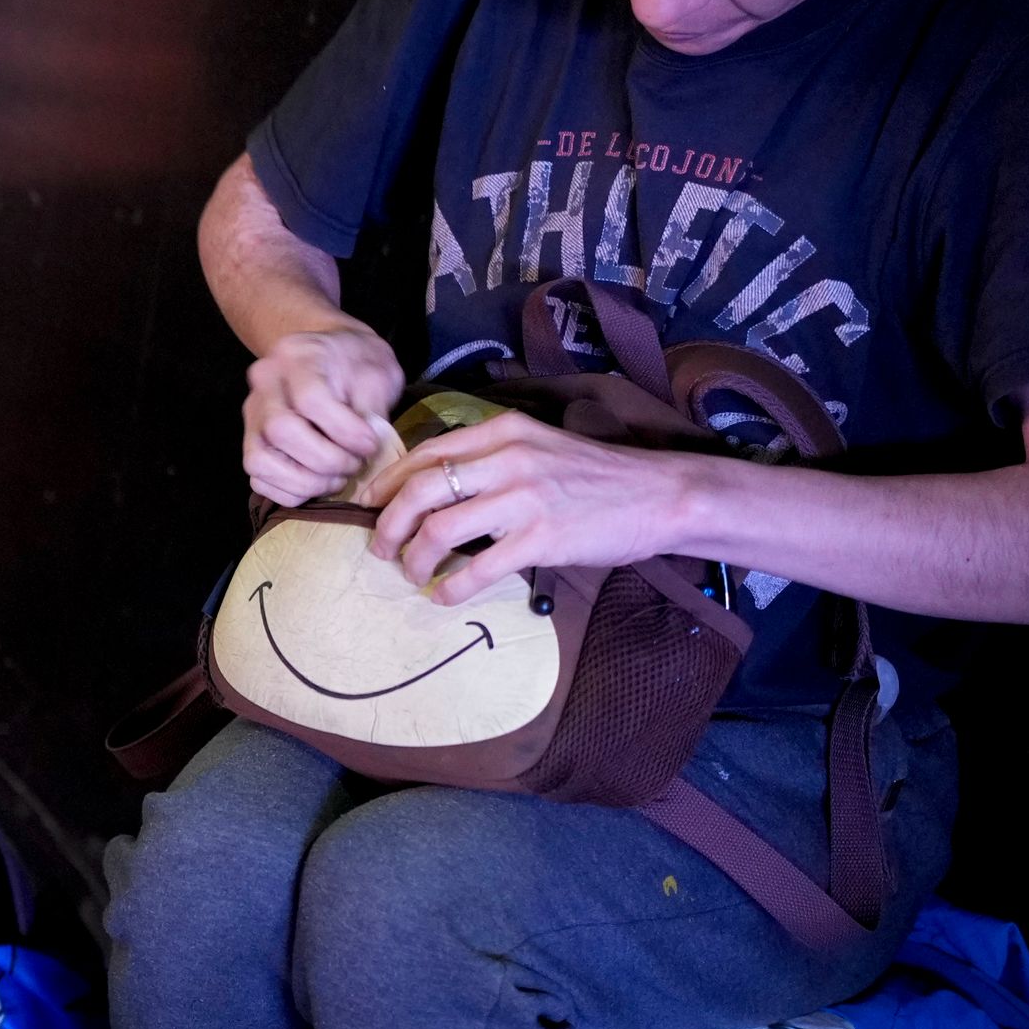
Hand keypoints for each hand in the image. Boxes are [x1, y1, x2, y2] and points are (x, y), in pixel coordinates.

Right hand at [239, 322, 401, 505]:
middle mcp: (265, 382)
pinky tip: (319, 483)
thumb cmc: (357, 365)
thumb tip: (365, 451)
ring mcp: (251, 414)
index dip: (344, 431)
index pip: (310, 400)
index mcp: (298, 355)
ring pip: (260, 460)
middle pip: (280, 431)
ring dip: (305, 482)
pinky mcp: (249, 441)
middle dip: (325, 460)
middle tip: (355, 464)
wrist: (331, 355)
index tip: (370, 445)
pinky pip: (258, 479)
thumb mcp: (377, 373)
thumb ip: (372, 408)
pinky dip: (290, 491)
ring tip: (337, 478)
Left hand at [367, 412, 701, 602]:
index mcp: (503, 432)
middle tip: (380, 548)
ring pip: (440, 530)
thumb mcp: (538, 446)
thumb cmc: (594, 476)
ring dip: (415, 558)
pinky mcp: (542, 539)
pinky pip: (478, 569)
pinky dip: (451, 587)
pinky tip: (445, 595)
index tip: (368, 506)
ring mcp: (525, 499)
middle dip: (388, 524)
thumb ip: (490, 457)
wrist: (659, 493)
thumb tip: (432, 484)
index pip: (425, 454)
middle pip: (420, 491)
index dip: (387, 483)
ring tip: (413, 572)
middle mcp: (508, 459)